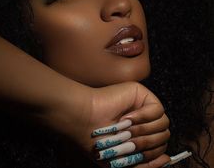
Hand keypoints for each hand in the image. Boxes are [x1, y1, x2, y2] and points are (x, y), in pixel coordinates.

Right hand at [42, 81, 169, 167]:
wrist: (86, 121)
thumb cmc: (100, 142)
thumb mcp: (124, 161)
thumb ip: (146, 164)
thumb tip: (168, 160)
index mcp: (140, 135)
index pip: (159, 146)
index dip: (153, 154)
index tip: (137, 155)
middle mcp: (144, 121)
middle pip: (163, 135)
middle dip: (146, 143)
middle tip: (128, 141)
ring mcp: (143, 107)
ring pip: (163, 124)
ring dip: (143, 131)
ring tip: (126, 130)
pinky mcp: (141, 94)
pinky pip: (157, 110)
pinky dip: (144, 117)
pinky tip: (127, 118)